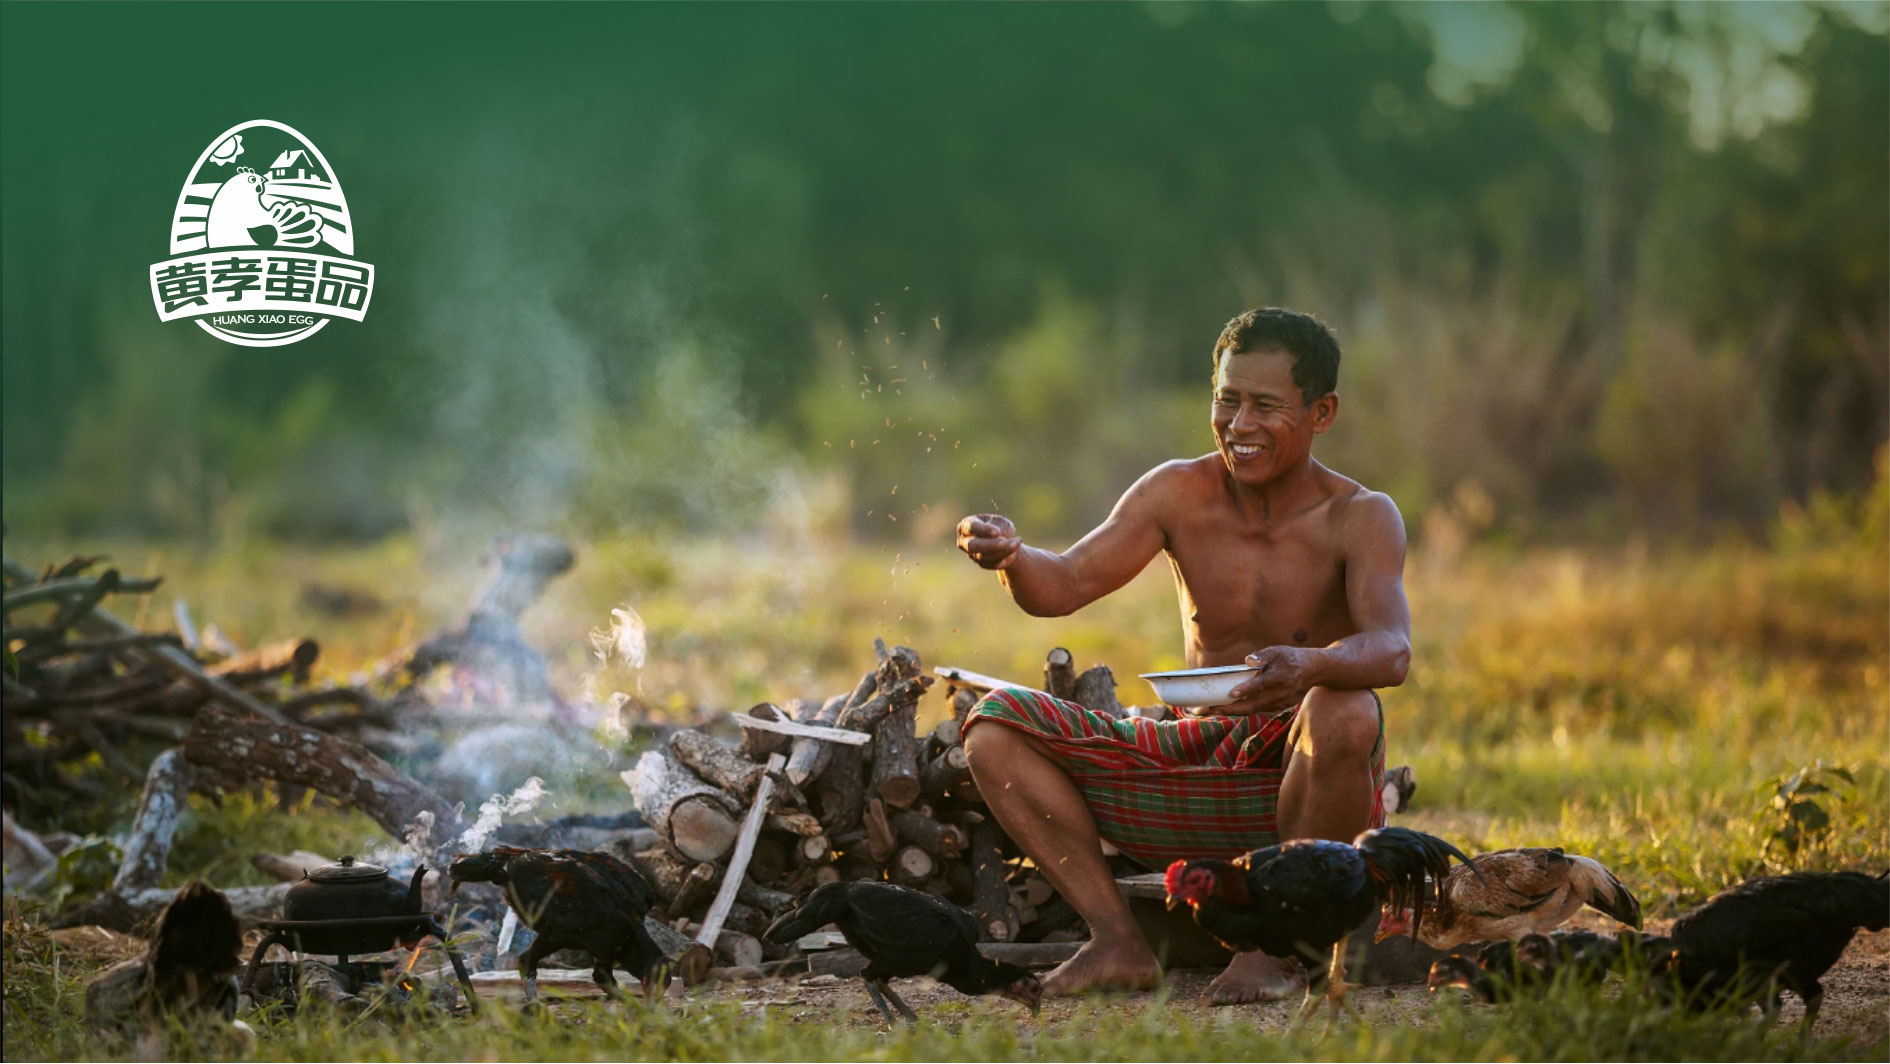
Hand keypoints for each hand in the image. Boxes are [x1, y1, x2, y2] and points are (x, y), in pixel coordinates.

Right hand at [956, 513, 1021, 570]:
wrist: (1006, 540)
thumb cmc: (1000, 527)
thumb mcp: (1001, 522)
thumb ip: (998, 527)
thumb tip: (997, 536)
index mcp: (966, 525)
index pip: (971, 527)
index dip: (984, 530)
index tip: (997, 532)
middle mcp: (964, 541)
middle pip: (972, 545)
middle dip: (990, 545)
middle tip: (1004, 542)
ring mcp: (971, 554)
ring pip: (984, 556)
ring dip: (1002, 551)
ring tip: (1017, 543)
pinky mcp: (981, 564)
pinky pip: (992, 564)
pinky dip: (1005, 559)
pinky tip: (1014, 552)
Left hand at [1192, 646, 1317, 716]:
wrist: (1313, 670)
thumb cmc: (1292, 657)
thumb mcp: (1278, 650)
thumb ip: (1263, 656)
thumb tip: (1247, 660)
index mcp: (1281, 677)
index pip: (1261, 685)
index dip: (1247, 689)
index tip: (1232, 692)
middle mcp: (1280, 693)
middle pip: (1253, 705)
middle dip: (1230, 708)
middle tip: (1209, 708)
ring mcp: (1278, 702)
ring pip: (1252, 710)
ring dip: (1231, 711)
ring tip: (1209, 710)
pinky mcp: (1275, 706)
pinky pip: (1255, 709)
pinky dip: (1239, 710)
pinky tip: (1223, 708)